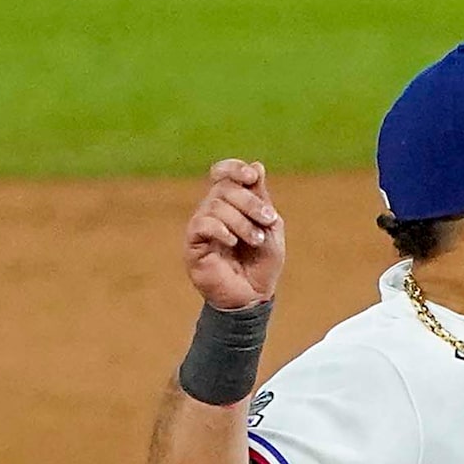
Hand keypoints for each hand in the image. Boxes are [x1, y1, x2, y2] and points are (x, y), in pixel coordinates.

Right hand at [183, 159, 283, 310]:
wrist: (253, 297)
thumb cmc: (262, 264)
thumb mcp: (270, 227)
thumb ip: (262, 199)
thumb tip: (256, 166)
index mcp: (231, 203)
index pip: (222, 173)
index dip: (234, 168)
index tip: (251, 177)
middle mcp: (212, 211)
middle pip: (224, 188)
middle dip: (250, 202)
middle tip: (267, 220)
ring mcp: (201, 227)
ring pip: (215, 205)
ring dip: (241, 221)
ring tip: (255, 240)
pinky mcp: (193, 245)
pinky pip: (201, 224)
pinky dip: (220, 229)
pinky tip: (233, 242)